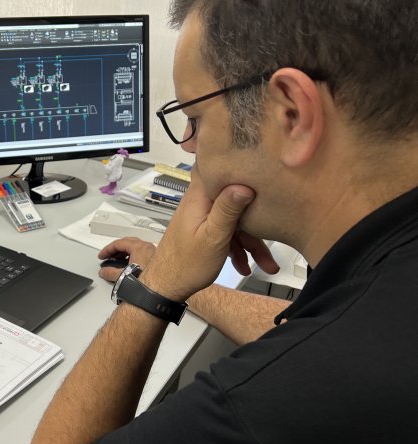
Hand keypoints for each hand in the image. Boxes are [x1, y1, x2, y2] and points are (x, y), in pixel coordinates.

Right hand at [97, 237, 156, 281]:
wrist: (162, 290)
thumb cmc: (150, 281)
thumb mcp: (123, 276)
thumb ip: (110, 273)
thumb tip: (103, 272)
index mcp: (139, 247)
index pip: (118, 243)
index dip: (107, 249)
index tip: (102, 256)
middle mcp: (147, 247)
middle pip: (127, 243)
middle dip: (116, 250)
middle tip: (108, 256)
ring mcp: (153, 252)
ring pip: (135, 248)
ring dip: (125, 253)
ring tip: (117, 262)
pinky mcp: (156, 260)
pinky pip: (142, 254)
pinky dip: (133, 257)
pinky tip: (130, 266)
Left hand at [139, 166, 271, 300]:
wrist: (166, 286)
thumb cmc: (186, 265)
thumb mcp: (213, 237)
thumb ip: (227, 209)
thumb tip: (243, 184)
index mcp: (199, 198)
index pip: (212, 166)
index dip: (232, 159)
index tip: (255, 156)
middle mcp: (199, 203)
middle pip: (233, 199)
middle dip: (256, 217)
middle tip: (277, 229)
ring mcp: (202, 218)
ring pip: (234, 221)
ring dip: (251, 242)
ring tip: (268, 264)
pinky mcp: (203, 231)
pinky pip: (226, 233)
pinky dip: (238, 248)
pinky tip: (246, 266)